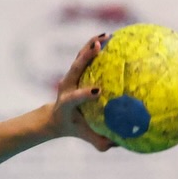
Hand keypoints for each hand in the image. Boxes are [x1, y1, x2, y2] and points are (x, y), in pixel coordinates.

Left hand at [48, 34, 116, 151]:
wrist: (56, 117)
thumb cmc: (75, 127)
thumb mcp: (86, 136)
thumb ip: (101, 141)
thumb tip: (121, 143)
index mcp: (66, 103)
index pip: (74, 98)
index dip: (84, 93)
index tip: (98, 91)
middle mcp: (66, 87)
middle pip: (75, 68)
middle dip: (85, 57)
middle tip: (98, 46)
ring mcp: (69, 77)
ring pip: (79, 58)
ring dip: (91, 45)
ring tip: (106, 35)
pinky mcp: (74, 71)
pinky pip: (84, 56)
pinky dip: (95, 46)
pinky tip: (110, 38)